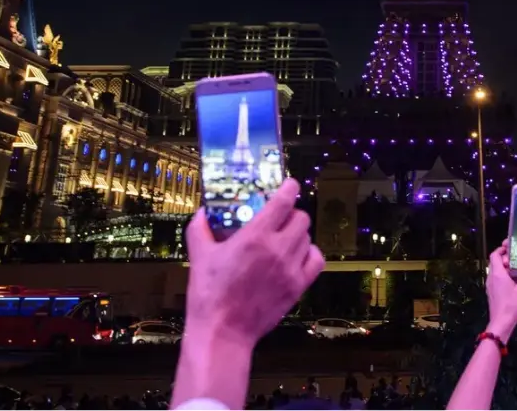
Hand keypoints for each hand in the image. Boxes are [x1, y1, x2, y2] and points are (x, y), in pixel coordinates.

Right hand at [184, 178, 323, 347]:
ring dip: (298, 233)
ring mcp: (291, 269)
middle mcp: (278, 249)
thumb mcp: (199, 255)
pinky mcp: (297, 287)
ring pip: (308, 238)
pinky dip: (310, 253)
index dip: (289, 188)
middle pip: (301, 218)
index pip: (284, 201)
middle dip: (291, 213)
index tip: (289, 185)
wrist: (222, 331)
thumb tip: (203, 212)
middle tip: (279, 217)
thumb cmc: (209, 294)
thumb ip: (200, 228)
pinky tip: (298, 255)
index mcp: (255, 237)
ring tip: (284, 237)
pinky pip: (316, 261)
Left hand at [485, 240, 516, 340]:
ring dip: (506, 268)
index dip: (502, 249)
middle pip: (495, 262)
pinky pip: (497, 279)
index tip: (511, 247)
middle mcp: (491, 278)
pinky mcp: (492, 293)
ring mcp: (490, 286)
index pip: (495, 254)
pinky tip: (515, 282)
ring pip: (496, 271)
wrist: (501, 323)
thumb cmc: (512, 305)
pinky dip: (504, 276)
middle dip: (506, 259)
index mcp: (498, 274)